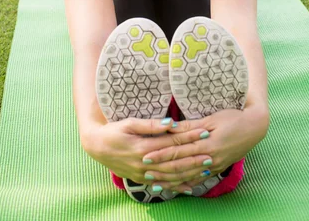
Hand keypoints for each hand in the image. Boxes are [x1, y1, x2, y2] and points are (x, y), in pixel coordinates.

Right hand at [82, 116, 213, 191]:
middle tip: (212, 154)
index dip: (189, 138)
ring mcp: (144, 175)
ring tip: (206, 169)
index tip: (204, 132)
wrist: (96, 147)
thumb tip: (169, 122)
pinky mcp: (142, 180)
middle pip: (174, 162)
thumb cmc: (113, 131)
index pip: (171, 143)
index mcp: (143, 148)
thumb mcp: (128, 123)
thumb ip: (149, 124)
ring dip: (189, 173)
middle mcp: (145, 164)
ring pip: (171, 176)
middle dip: (194, 158)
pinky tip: (189, 187)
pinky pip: (162, 185)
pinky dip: (177, 186)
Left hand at [139, 101, 269, 190]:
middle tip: (144, 172)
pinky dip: (186, 184)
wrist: (255, 127)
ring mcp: (214, 166)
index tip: (146, 156)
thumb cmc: (233, 117)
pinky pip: (199, 179)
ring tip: (155, 183)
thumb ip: (189, 126)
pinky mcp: (217, 168)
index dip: (161, 154)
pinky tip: (176, 187)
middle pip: (181, 167)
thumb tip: (169, 127)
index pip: (179, 151)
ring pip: (188, 177)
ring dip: (171, 180)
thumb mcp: (211, 118)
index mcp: (206, 144)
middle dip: (162, 170)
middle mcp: (209, 158)